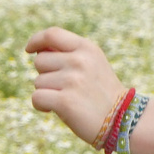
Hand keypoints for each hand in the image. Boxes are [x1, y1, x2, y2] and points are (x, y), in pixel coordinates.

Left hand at [25, 27, 127, 146]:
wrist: (123, 119)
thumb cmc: (101, 92)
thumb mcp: (92, 64)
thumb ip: (68, 53)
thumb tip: (37, 49)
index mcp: (87, 48)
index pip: (52, 34)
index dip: (36, 40)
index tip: (30, 50)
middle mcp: (80, 61)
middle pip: (40, 61)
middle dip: (46, 74)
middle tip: (66, 87)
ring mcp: (73, 80)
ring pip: (38, 82)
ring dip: (47, 92)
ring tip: (69, 99)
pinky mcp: (65, 101)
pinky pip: (37, 98)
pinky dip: (42, 106)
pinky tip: (56, 109)